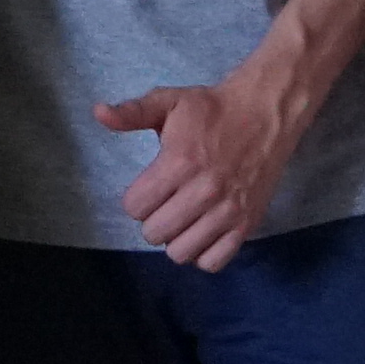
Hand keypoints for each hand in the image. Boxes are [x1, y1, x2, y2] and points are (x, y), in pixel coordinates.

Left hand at [98, 69, 307, 273]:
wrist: (265, 112)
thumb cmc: (212, 109)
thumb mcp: (168, 102)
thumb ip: (131, 112)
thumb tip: (99, 113)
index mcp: (180, 162)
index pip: (135, 207)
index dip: (135, 199)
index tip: (148, 188)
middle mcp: (204, 191)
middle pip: (155, 233)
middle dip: (153, 220)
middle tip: (166, 202)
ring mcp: (228, 211)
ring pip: (181, 252)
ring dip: (176, 239)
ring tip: (183, 218)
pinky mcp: (247, 224)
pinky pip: (213, 262)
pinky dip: (203, 253)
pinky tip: (202, 232)